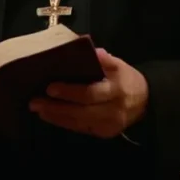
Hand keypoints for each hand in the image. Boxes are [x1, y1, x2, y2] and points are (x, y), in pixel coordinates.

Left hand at [29, 48, 147, 138]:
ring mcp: (108, 125)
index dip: (69, 92)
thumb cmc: (125, 79)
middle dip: (56, 108)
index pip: (90, 93)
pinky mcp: (103, 133)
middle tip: (35, 102)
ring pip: (79, 123)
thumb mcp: (118, 64)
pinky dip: (64, 123)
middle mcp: (112, 110)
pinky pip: (81, 129)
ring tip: (37, 109)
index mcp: (116, 89)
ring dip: (56, 117)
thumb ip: (102, 58)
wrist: (144, 102)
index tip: (50, 88)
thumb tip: (84, 46)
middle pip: (81, 112)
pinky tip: (50, 116)